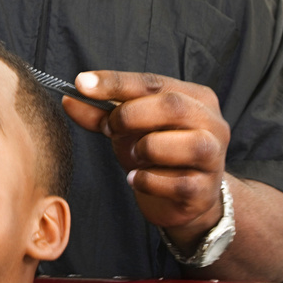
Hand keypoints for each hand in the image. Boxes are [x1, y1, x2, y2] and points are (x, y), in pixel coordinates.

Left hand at [63, 71, 230, 250]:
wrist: (184, 199)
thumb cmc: (158, 155)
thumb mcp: (128, 129)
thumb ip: (101, 114)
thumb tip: (69, 99)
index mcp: (195, 97)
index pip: (152, 83)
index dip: (115, 83)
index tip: (81, 84)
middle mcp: (212, 122)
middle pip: (172, 105)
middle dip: (131, 115)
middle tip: (110, 128)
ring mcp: (214, 158)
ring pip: (185, 144)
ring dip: (146, 148)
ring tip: (133, 156)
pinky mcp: (205, 191)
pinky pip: (177, 183)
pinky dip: (148, 180)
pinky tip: (137, 179)